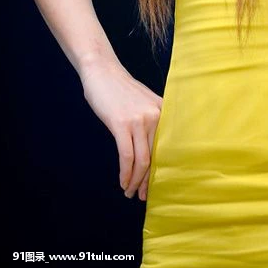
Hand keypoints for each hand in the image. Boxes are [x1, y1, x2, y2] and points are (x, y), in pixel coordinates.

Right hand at [79, 58, 162, 200]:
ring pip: (142, 160)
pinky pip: (127, 156)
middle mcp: (155, 116)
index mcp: (163, 111)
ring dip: (135, 181)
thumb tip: (151, 152)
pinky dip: (125, 173)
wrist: (102, 72)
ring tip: (129, 192)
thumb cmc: (120, 90)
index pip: (165, 148)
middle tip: (141, 196)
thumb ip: (150, 123)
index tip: (154, 185)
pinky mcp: (121, 124)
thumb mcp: (143, 103)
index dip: (160, 170)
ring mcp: (139, 120)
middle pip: (155, 157)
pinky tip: (122, 182)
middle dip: (147, 181)